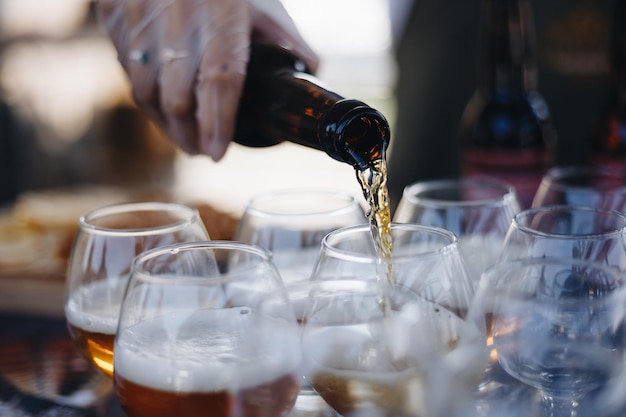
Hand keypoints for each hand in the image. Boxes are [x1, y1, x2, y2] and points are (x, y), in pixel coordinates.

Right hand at [97, 0, 318, 160]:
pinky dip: (146, 98)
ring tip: (184, 138)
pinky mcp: (115, 17)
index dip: (218, 122)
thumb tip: (312, 70)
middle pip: (178, 96)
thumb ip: (286, 37)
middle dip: (189, 134)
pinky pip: (126, 71)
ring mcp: (140, 16)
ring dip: (165, 123)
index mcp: (223, 11)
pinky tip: (161, 110)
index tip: (217, 154)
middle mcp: (179, 16)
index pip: (221, 79)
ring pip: (145, 90)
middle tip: (202, 151)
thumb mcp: (261, 1)